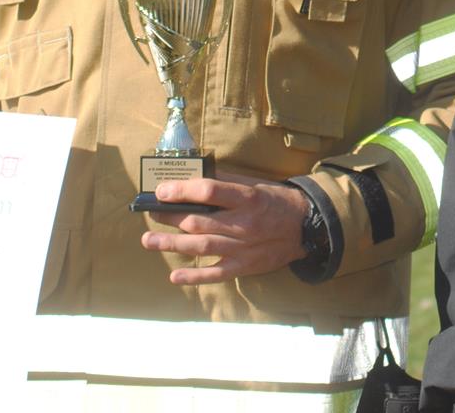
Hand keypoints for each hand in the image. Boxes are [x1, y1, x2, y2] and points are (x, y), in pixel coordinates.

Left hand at [141, 175, 310, 283]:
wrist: (305, 227)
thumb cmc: (275, 201)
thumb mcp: (254, 185)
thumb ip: (225, 182)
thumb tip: (193, 178)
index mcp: (247, 198)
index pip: (208, 191)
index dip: (182, 190)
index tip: (162, 190)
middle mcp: (243, 224)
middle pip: (198, 221)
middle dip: (170, 217)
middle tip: (153, 213)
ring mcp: (243, 248)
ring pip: (201, 246)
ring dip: (171, 244)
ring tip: (148, 240)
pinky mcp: (244, 267)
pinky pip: (216, 273)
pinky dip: (194, 276)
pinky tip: (175, 276)